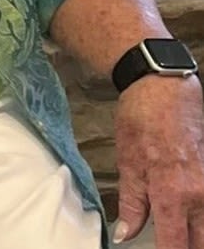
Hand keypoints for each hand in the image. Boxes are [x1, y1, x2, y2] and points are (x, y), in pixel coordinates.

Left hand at [114, 74, 203, 247]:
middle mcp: (201, 196)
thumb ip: (131, 206)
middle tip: (170, 243)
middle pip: (201, 242)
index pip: (176, 245)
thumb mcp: (127, 164)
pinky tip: (192, 220)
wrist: (165, 90)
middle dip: (187, 247)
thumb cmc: (141, 122)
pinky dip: (202, 219)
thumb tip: (125, 235)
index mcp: (173, 195)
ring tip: (180, 234)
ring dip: (197, 236)